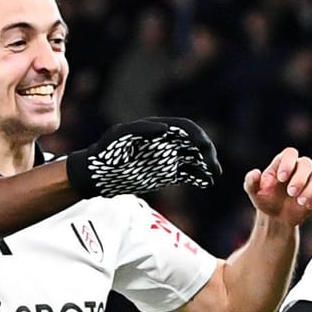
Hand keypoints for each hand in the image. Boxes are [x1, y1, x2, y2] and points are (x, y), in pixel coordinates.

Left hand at [67, 116, 219, 198]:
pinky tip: (206, 183)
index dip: (197, 136)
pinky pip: (188, 174)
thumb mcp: (120, 136)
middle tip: (213, 167)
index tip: (204, 148)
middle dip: (207, 152)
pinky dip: (199, 178)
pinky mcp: (167, 174)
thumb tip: (165, 128)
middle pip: (194, 143)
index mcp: (158, 129)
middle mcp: (166, 142)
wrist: (98, 175)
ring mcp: (167, 158)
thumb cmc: (106, 152)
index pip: (185, 128)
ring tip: (213, 176)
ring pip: (195, 159)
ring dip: (207, 165)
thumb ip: (142, 129)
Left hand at [244, 146, 311, 226]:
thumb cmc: (266, 200)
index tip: (281, 178)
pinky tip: (309, 206)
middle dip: (300, 178)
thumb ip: (251, 181)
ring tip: (300, 202)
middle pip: (306, 163)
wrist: (277, 218)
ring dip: (311, 188)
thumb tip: (256, 173)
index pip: (290, 153)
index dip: (288, 163)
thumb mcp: (254, 192)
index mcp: (283, 163)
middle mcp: (299, 168)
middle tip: (291, 193)